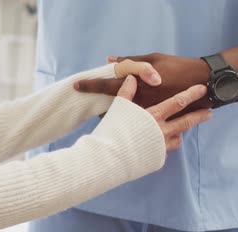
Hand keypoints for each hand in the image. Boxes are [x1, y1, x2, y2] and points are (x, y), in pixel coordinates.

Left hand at [76, 53, 211, 118]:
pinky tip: (126, 121)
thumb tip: (110, 60)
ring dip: (113, 116)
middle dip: (98, 107)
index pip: (106, 86)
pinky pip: (135, 125)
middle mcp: (138, 102)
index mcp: (135, 85)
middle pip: (109, 107)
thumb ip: (129, 61)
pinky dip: (128, 122)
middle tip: (91, 105)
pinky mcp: (154, 122)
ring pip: (121, 119)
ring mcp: (146, 115)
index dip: (90, 85)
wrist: (201, 83)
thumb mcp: (152, 59)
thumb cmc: (176, 68)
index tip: (77, 85)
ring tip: (108, 114)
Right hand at [117, 75, 211, 150]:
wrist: (109, 158)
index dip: (191, 94)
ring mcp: (161, 147)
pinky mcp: (157, 159)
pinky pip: (166, 151)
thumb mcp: (118, 108)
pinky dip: (166, 145)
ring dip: (181, 132)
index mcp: (154, 117)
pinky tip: (162, 144)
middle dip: (199, 116)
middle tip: (208, 112)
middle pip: (186, 122)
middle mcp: (162, 131)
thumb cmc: (112, 131)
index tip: (202, 89)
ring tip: (182, 129)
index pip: (178, 102)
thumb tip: (131, 78)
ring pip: (178, 138)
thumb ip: (127, 92)